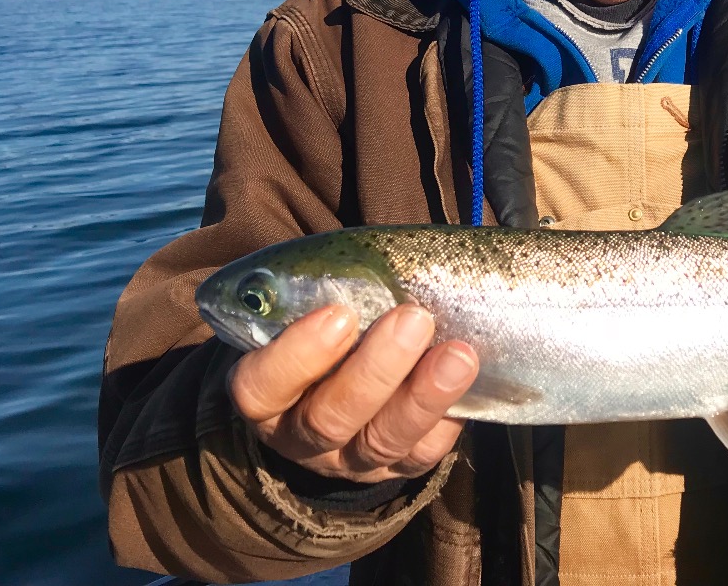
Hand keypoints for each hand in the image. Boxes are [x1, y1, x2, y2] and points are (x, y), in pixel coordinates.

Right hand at [227, 303, 477, 482]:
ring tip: (458, 354)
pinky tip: (467, 383)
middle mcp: (300, 436)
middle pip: (328, 419)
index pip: (260, 388)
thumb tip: (379, 260)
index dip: (296, 357)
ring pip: (381, 441)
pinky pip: (421, 455)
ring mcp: (348, 459)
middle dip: (376, 370)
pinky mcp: (395, 467)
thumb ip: (328, 290)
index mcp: (265, 395)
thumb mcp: (310, 308)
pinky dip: (447, 419)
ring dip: (423, 395)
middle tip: (413, 319)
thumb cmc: (327, 324)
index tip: (338, 314)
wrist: (341, 375)